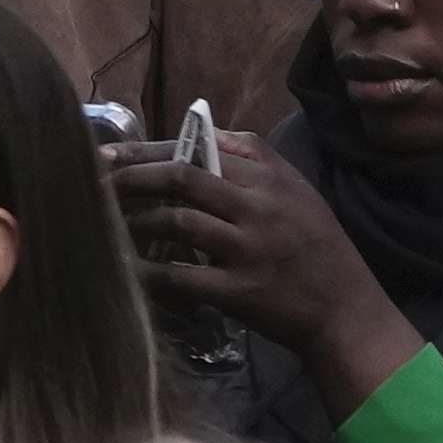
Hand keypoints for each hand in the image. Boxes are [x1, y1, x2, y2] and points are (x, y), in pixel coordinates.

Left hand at [113, 129, 419, 406]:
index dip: (145, 151)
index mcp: (268, 178)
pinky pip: (182, 277)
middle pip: (180, 178)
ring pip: (176, 222)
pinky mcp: (240, 291)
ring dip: (136, 223)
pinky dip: (149, 272)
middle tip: (94, 182)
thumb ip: (254, 155)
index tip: (107, 153)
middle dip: (130, 178)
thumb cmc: (319, 248)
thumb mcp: (297, 190)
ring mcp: (248, 250)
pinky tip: (127, 269)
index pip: (195, 150)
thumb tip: (204, 128)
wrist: (348, 313)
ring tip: (111, 225)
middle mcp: (257, 208)